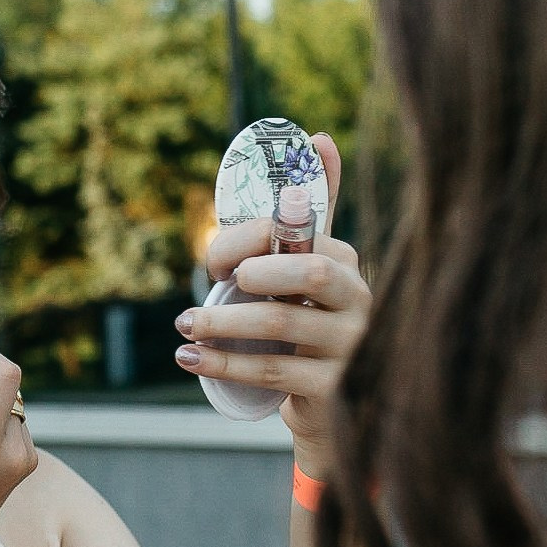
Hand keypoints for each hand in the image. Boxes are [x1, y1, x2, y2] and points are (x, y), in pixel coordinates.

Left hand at [174, 132, 370, 475]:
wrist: (327, 409)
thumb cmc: (307, 328)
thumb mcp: (307, 270)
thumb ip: (310, 213)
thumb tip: (321, 137)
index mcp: (348, 264)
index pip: (306, 234)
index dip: (253, 238)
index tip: (213, 258)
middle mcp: (360, 301)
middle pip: (310, 272)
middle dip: (253, 273)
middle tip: (213, 281)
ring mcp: (352, 348)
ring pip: (282, 325)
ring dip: (223, 323)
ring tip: (185, 325)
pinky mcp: (334, 390)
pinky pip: (273, 372)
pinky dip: (224, 364)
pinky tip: (192, 360)